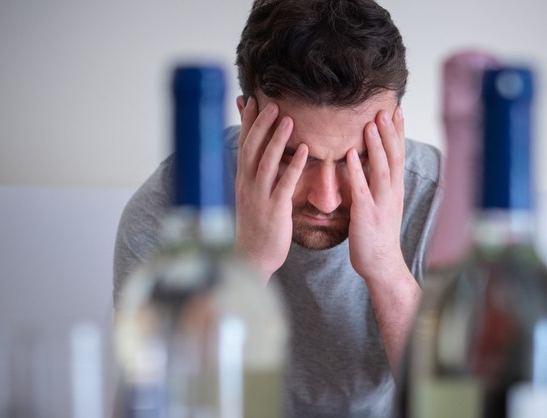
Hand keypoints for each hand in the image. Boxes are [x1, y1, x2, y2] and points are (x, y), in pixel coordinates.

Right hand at [235, 97, 307, 279]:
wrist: (252, 257)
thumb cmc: (255, 227)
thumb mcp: (251, 197)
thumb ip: (254, 176)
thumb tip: (258, 158)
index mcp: (242, 180)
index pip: (243, 144)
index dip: (247, 122)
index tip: (251, 100)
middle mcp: (247, 185)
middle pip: (252, 147)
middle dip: (261, 124)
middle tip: (273, 103)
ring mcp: (259, 196)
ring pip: (266, 162)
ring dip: (277, 139)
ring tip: (289, 119)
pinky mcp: (274, 209)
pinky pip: (284, 183)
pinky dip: (294, 165)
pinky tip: (304, 151)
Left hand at [346, 107, 406, 280]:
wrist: (382, 264)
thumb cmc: (378, 235)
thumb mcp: (382, 204)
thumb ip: (377, 184)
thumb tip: (368, 163)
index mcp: (396, 189)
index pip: (399, 155)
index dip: (399, 132)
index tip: (397, 110)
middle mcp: (392, 193)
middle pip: (394, 157)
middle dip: (390, 133)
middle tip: (385, 110)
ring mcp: (381, 203)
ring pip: (382, 170)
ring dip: (377, 146)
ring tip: (370, 125)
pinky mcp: (366, 214)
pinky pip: (362, 189)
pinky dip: (357, 170)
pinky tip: (351, 154)